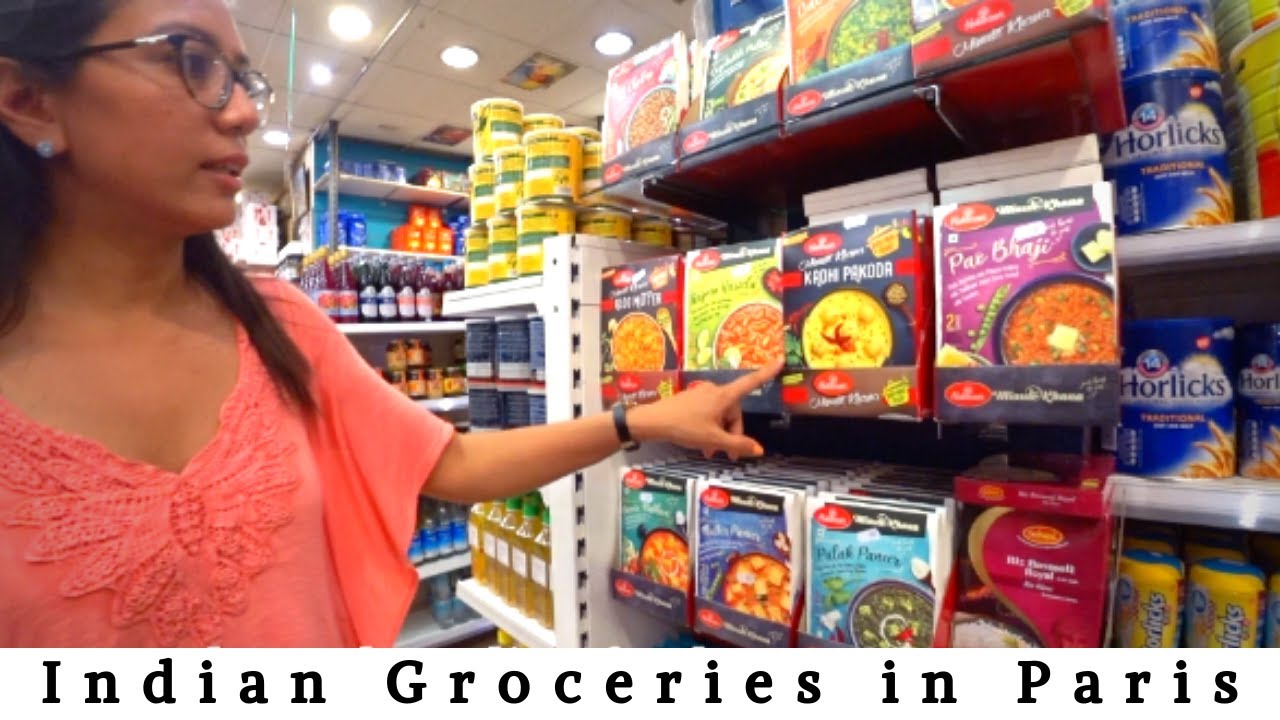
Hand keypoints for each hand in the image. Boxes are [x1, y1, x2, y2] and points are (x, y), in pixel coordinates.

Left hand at [627, 360, 781, 460]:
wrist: (653, 421)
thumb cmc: (684, 427)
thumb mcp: (713, 439)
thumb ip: (737, 444)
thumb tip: (759, 449)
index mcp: (724, 396)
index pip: (751, 382)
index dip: (768, 373)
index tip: (781, 360)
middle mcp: (715, 390)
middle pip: (734, 412)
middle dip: (732, 432)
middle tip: (727, 454)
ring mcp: (702, 394)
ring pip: (721, 415)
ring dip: (720, 434)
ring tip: (711, 452)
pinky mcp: (692, 400)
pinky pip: (709, 414)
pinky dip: (710, 428)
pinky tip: (702, 444)